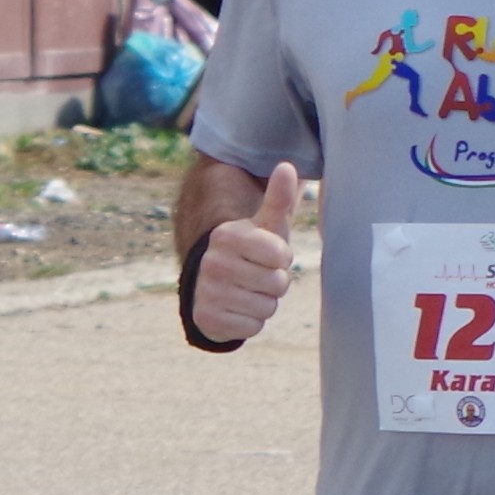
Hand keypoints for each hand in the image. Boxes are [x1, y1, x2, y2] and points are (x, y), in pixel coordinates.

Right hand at [192, 164, 302, 344]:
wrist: (212, 285)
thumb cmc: (250, 251)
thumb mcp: (265, 225)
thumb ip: (278, 198)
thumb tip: (287, 166)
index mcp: (227, 236)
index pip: (281, 254)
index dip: (282, 258)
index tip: (268, 255)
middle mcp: (213, 263)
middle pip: (278, 284)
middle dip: (275, 283)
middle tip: (257, 275)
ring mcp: (207, 292)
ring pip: (267, 308)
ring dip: (264, 303)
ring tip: (248, 291)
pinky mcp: (207, 319)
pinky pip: (253, 327)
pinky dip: (251, 322)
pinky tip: (237, 308)